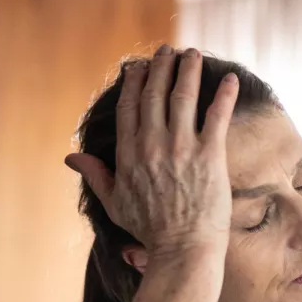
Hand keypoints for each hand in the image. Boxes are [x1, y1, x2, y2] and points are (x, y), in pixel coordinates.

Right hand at [65, 45, 237, 258]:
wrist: (183, 249)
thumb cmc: (150, 230)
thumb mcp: (115, 203)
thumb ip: (96, 175)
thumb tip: (70, 158)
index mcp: (129, 154)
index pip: (129, 106)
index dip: (134, 82)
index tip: (138, 66)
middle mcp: (153, 145)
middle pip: (155, 94)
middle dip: (161, 67)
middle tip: (169, 51)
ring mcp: (182, 148)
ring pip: (184, 96)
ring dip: (189, 70)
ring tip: (194, 55)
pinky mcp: (209, 156)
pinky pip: (218, 116)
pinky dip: (225, 95)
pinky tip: (231, 80)